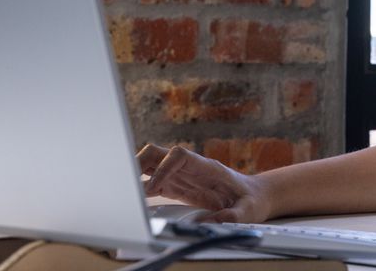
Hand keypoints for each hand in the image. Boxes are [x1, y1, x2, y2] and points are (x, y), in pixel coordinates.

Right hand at [137, 143, 271, 223]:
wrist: (253, 196)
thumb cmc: (251, 199)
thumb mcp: (249, 209)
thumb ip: (235, 214)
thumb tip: (218, 220)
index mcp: (206, 167)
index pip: (178, 156)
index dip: (162, 168)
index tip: (153, 187)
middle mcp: (190, 168)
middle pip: (157, 154)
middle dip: (138, 164)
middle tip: (125, 186)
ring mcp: (181, 176)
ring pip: (150, 165)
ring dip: (134, 175)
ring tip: (122, 193)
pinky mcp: (176, 187)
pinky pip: (152, 182)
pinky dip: (139, 189)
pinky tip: (131, 200)